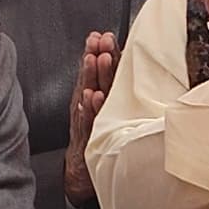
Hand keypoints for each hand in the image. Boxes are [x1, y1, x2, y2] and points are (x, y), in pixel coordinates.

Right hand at [66, 30, 117, 208]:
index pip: (103, 73)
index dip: (103, 53)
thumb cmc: (96, 139)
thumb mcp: (107, 114)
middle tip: (99, 40)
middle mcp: (92, 107)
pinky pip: (87, 121)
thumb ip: (114, 93)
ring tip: (93, 59)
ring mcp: (89, 121)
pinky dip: (87, 108)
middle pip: (95, 78)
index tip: (103, 35)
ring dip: (91, 76)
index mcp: (99, 99)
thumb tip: (126, 73)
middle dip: (96, 56)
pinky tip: (89, 97)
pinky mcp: (88, 137)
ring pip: (89, 95)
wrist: (82, 172)